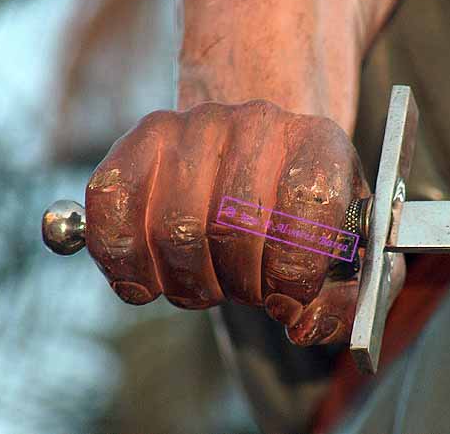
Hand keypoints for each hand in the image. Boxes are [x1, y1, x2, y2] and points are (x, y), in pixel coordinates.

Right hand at [86, 100, 379, 344]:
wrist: (254, 147)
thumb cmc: (294, 207)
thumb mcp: (337, 245)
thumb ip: (337, 298)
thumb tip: (300, 327)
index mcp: (318, 144)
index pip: (308, 208)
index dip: (294, 273)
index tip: (286, 298)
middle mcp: (256, 122)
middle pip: (234, 229)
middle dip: (239, 286)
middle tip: (243, 289)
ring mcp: (192, 126)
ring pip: (176, 231)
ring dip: (189, 283)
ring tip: (205, 280)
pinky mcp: (138, 141)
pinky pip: (112, 209)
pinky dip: (124, 261)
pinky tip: (147, 278)